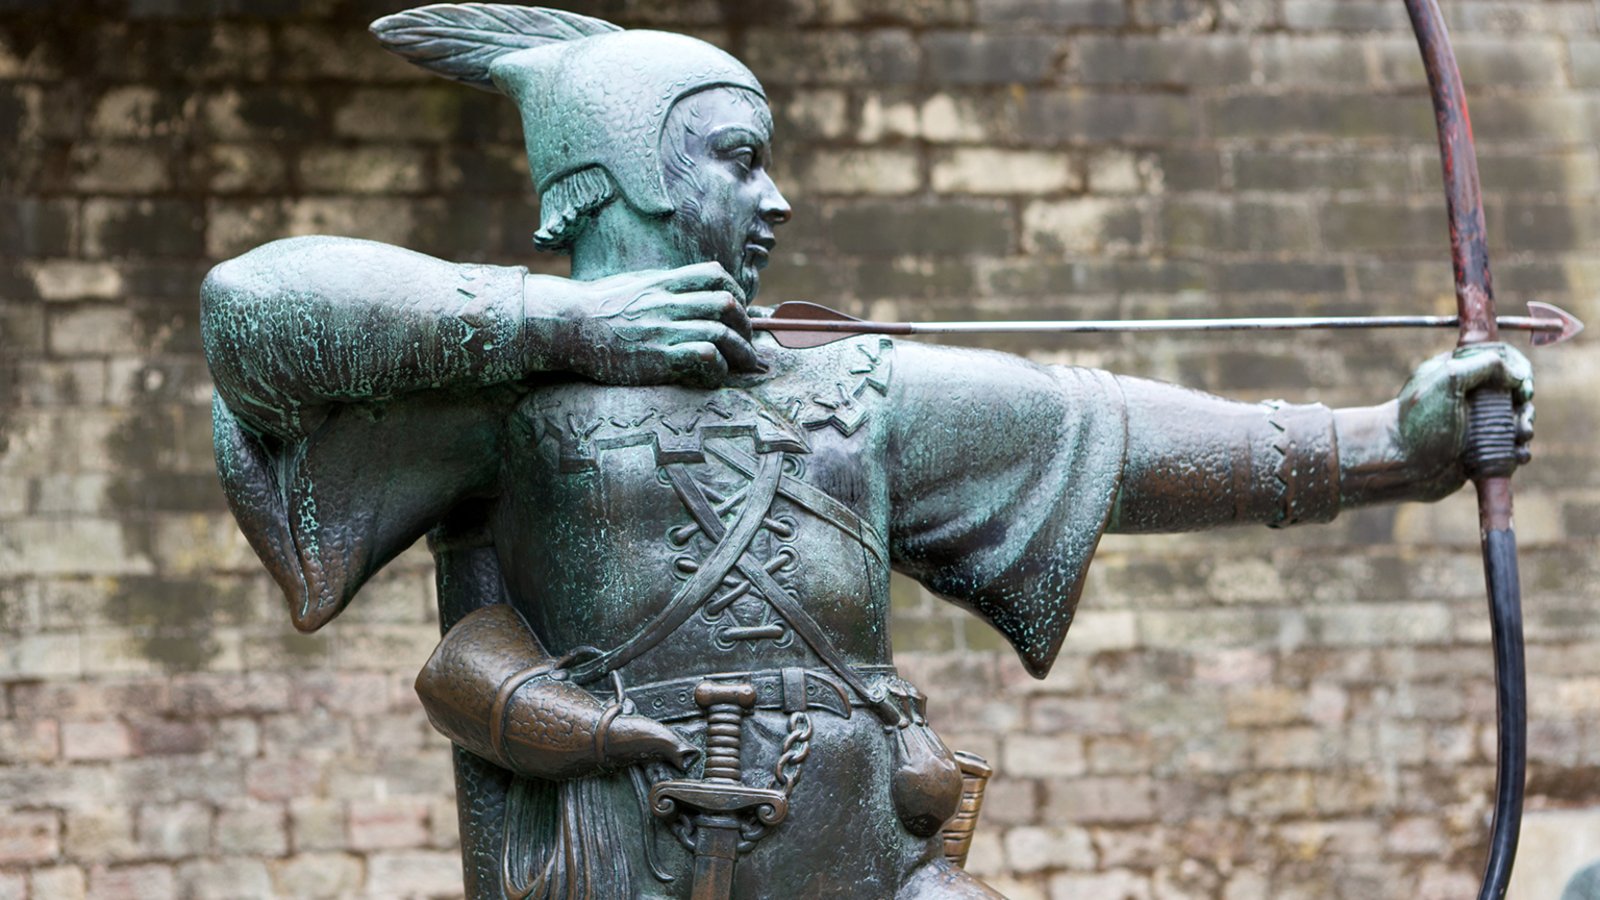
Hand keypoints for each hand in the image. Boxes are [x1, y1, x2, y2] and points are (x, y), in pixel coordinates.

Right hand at [553, 262, 761, 388]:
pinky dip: (719, 366)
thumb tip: (690, 292)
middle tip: (748, 344)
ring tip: (746, 366)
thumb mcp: (633, 284)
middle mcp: (668, 302)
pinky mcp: (658, 357)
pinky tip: (715, 375)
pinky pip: (704, 356)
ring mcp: (664, 329)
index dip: (736, 292)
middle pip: (727, 304)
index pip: (715, 274)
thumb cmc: (597, 307)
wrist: (567, 325)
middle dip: (746, 326)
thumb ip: (663, 286)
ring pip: (722, 332)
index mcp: (663, 282)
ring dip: (742, 352)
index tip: (739, 310)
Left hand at [1395, 342, 1534, 496]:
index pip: (1499, 360)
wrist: (1399, 466)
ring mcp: (1473, 425)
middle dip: (1524, 404)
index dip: (1517, 371)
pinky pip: (1507, 449)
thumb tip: (1517, 374)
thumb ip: (1484, 366)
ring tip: (1521, 436)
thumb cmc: (1417, 423)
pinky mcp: (1477, 451)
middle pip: (1512, 393)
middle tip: (1522, 416)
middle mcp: (1467, 397)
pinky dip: (1517, 452)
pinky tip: (1517, 456)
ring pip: (1513, 422)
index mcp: (1458, 373)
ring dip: (1524, 428)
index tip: (1521, 387)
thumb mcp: (1448, 381)